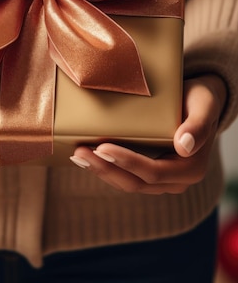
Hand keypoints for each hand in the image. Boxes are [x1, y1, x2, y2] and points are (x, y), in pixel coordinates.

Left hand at [70, 75, 225, 193]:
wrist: (200, 101)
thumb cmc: (201, 99)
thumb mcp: (204, 105)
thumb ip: (198, 125)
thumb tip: (184, 146)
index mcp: (191, 168)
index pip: (153, 173)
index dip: (127, 163)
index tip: (103, 148)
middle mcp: (176, 180)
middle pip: (136, 183)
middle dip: (105, 169)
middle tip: (79, 152)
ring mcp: (162, 179)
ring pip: (127, 183)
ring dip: (101, 170)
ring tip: (77, 154)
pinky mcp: (149, 172)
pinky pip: (125, 175)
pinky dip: (105, 167)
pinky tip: (87, 155)